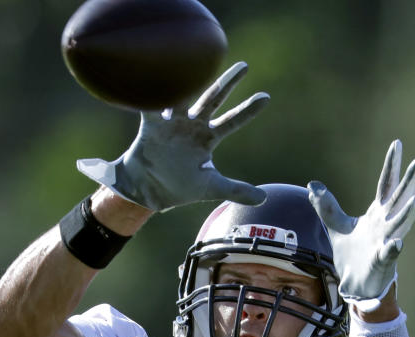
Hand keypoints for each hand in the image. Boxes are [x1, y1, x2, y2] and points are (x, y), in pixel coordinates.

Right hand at [76, 61, 268, 211]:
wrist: (149, 192)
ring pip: (185, 96)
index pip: (232, 122)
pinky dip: (154, 92)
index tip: (266, 97)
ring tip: (201, 60)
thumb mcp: (210, 187)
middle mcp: (192, 125)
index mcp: (207, 138)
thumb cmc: (179, 188)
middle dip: (228, 83)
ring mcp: (173, 123)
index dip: (247, 110)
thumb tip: (263, 199)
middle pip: (213, 99)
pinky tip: (158, 74)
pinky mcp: (152, 125)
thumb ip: (235, 190)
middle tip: (244, 66)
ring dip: (192, 80)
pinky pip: (153, 105)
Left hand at [308, 140, 414, 311]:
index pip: (385, 185)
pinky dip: (392, 248)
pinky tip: (396, 243)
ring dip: (408, 213)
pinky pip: (389, 254)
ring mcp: (385, 242)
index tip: (397, 144)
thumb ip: (327, 206)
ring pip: (399, 225)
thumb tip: (312, 185)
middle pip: (398, 200)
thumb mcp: (336, 226)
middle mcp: (385, 224)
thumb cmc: (353, 254)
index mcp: (376, 213)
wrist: (355, 283)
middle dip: (409, 182)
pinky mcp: (381, 261)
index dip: (391, 165)